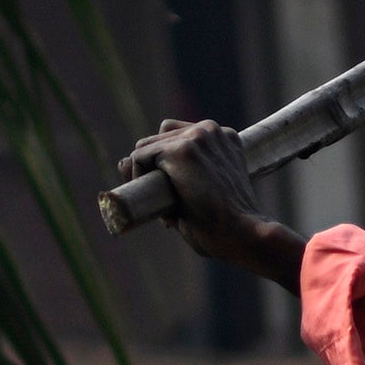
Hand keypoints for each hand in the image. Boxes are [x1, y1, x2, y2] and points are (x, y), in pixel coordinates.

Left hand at [116, 119, 297, 279]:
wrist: (244, 234)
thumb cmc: (225, 224)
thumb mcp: (199, 192)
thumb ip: (170, 175)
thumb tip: (121, 161)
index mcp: (222, 138)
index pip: (177, 136)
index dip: (167, 164)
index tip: (173, 194)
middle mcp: (210, 129)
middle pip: (159, 138)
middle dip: (154, 168)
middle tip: (166, 205)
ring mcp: (196, 136)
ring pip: (146, 147)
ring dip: (145, 174)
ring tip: (162, 206)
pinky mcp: (181, 149)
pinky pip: (140, 157)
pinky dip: (137, 179)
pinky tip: (154, 202)